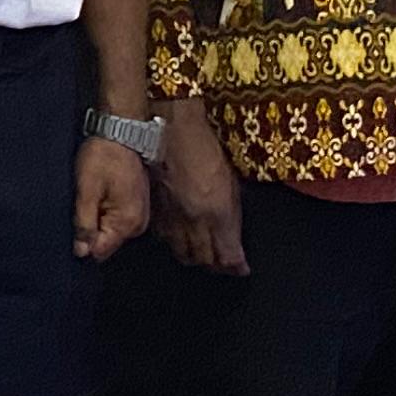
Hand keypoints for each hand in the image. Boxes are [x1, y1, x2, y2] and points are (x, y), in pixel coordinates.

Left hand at [73, 137, 151, 260]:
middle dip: (90, 230)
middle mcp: (137, 224)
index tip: (72, 225)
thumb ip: (84, 223)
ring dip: (96, 220)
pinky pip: (116, 219)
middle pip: (106, 242)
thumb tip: (81, 252)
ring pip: (110, 230)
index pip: (102, 250)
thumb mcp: (87, 190)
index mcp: (127, 222)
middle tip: (81, 205)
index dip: (83, 243)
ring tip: (89, 198)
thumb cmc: (102, 158)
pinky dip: (103, 212)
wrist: (120, 134)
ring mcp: (139, 215)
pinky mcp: (135, 206)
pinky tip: (97, 196)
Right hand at [155, 102, 246, 273]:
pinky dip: (175, 244)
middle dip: (216, 266)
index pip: (228, 255)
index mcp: (217, 212)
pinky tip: (180, 241)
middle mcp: (194, 220)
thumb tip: (233, 235)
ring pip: (183, 253)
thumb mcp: (231, 181)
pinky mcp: (154, 211)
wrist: (168, 128)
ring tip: (203, 257)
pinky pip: (166, 238)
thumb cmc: (203, 147)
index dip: (235, 266)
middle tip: (223, 264)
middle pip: (205, 259)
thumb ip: (232, 212)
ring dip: (195, 258)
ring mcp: (172, 217)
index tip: (241, 268)